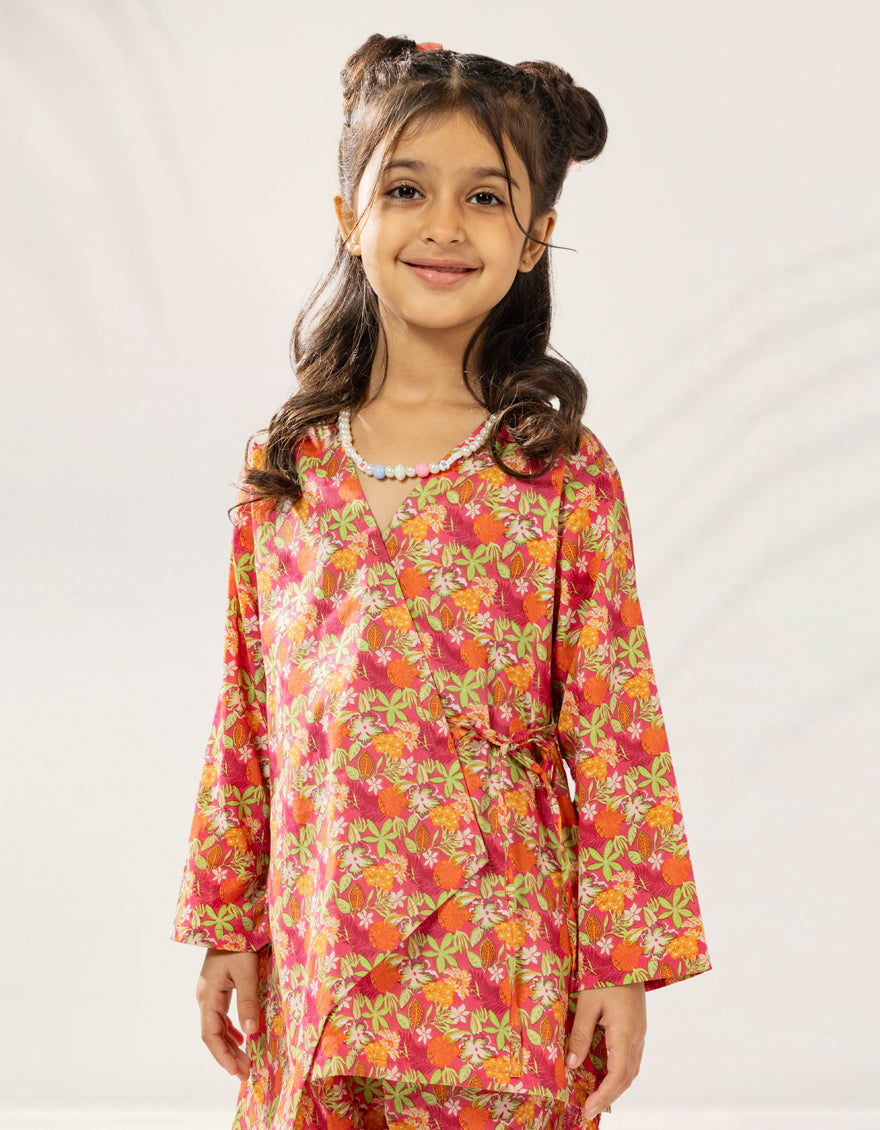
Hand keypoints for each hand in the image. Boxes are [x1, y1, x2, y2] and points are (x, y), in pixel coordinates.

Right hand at [196, 948, 261, 1081]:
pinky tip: (241, 1037)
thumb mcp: (246, 972)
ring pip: (217, 1026)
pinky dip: (230, 1030)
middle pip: (213, 1034)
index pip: (211, 1034)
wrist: (230, 920)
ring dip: (230, 1044)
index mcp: (208, 995)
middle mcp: (205, 997)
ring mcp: (210, 992)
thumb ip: (247, 1001)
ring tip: (244, 1061)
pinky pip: (220, 1016)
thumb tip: (251, 1032)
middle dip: (228, 1055)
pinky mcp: (217, 987)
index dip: (223, 1055)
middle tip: (245, 1073)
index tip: (236, 1071)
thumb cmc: (239, 943)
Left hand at [566, 981, 646, 1120]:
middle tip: (589, 1110)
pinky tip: (607, 1077)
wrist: (627, 954)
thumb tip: (571, 1064)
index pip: (617, 1075)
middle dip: (609, 1097)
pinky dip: (620, 1074)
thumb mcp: (587, 1002)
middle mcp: (636, 1036)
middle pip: (627, 1077)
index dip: (603, 1096)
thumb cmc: (605, 973)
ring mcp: (639, 1032)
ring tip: (597, 1099)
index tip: (589, 1110)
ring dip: (616, 1087)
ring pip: (631, 1070)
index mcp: (625, 1032)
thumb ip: (580, 1034)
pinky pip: (631, 1058)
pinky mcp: (636, 1027)